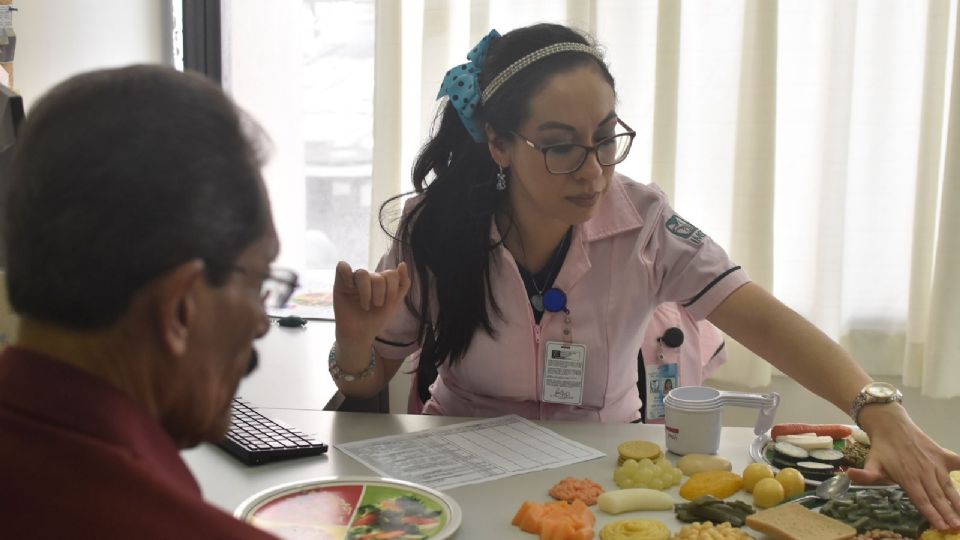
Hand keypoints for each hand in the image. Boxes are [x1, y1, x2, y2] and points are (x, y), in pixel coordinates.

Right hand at [333, 261, 411, 346]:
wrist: (360, 335)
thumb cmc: (376, 319)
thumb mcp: (394, 303)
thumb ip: (403, 284)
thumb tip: (403, 264)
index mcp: (381, 280)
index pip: (390, 274)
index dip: (392, 289)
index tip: (387, 304)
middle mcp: (368, 278)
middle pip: (378, 276)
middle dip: (380, 295)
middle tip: (376, 306)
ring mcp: (353, 280)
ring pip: (362, 273)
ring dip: (366, 292)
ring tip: (365, 305)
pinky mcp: (339, 284)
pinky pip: (341, 267)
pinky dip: (347, 274)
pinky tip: (350, 287)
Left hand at [846, 405, 959, 530]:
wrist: (891, 425)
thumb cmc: (882, 449)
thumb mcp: (871, 463)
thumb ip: (865, 474)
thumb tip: (849, 475)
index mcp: (908, 478)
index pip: (922, 500)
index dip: (932, 514)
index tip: (942, 526)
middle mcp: (924, 473)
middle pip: (938, 497)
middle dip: (948, 513)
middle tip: (957, 526)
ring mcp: (935, 464)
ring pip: (949, 486)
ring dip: (958, 501)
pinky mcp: (942, 454)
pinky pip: (957, 461)